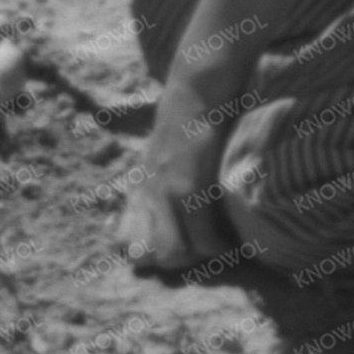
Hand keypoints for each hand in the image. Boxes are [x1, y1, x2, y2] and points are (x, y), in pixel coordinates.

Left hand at [120, 100, 238, 275]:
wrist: (196, 91)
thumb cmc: (187, 127)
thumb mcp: (159, 160)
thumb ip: (154, 189)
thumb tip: (158, 219)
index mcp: (138, 190)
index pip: (121, 243)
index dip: (145, 254)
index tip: (171, 246)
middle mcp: (145, 195)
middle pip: (144, 258)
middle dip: (172, 262)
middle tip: (197, 251)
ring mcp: (164, 193)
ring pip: (173, 255)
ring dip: (197, 258)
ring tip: (216, 247)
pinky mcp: (189, 187)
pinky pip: (203, 239)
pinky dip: (220, 248)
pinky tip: (232, 243)